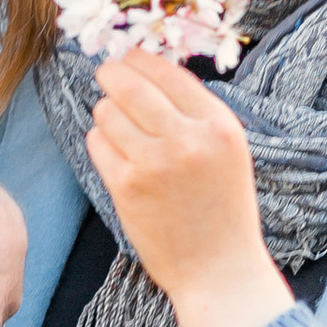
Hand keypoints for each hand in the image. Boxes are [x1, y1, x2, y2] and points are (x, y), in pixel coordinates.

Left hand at [86, 52, 290, 326]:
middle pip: (130, 84)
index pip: (168, 72)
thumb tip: (150, 70)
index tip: (128, 57)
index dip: (141, 59)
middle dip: (111, 73)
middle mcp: (187, 140)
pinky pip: (98, 143)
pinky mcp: (127, 187)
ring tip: (120, 127)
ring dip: (107, 113)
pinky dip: (101, 142)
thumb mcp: (228, 150)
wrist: (218, 269)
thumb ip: (196, 113)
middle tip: (105, 73)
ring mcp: (154, 163)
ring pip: (108, 112)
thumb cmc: (222, 208)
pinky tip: (117, 154)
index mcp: (219, 126)